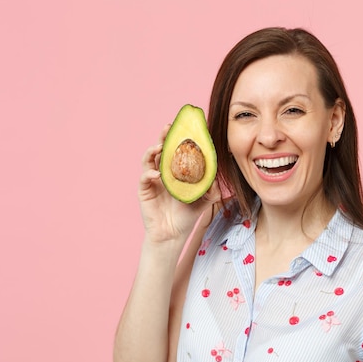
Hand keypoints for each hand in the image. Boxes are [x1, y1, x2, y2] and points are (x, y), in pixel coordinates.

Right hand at [138, 124, 220, 241]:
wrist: (173, 234)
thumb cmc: (186, 216)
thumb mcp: (204, 201)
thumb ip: (212, 189)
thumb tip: (217, 177)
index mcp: (177, 171)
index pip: (178, 150)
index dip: (180, 138)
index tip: (187, 127)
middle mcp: (163, 171)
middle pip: (162, 149)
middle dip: (164, 136)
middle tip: (169, 126)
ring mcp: (153, 180)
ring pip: (149, 159)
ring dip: (153, 150)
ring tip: (160, 147)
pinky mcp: (145, 190)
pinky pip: (144, 177)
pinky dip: (150, 173)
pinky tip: (158, 174)